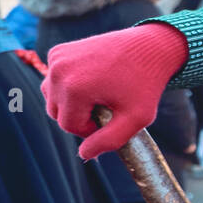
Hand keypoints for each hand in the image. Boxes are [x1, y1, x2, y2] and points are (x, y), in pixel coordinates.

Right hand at [41, 23, 188, 159]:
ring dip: (73, 103)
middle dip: (80, 116)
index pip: (69, 126)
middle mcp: (59, 71)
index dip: (91, 129)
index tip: (112, 120)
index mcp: (74, 89)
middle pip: (57, 113)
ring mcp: (56, 59)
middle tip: (108, 108)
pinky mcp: (58, 52)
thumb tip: (84, 155)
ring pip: (52, 98)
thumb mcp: (136, 118)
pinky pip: (55, 80)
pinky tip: (92, 81)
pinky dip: (69, 86)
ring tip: (101, 95)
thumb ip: (110, 140)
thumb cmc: (145, 83)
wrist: (149, 47)